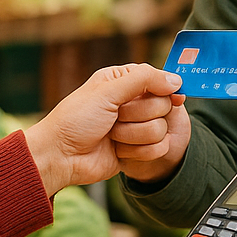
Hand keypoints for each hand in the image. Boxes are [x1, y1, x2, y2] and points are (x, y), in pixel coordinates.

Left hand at [23, 64, 183, 194]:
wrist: (60, 156)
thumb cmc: (76, 120)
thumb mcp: (107, 91)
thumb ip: (144, 80)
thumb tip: (176, 80)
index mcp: (123, 81)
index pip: (160, 80)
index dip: (165, 89)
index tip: (174, 96)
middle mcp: (132, 102)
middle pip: (164, 106)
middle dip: (139, 115)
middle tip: (116, 117)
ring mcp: (136, 126)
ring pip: (161, 129)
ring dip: (134, 135)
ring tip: (112, 135)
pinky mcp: (138, 149)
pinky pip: (158, 148)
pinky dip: (137, 151)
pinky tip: (117, 150)